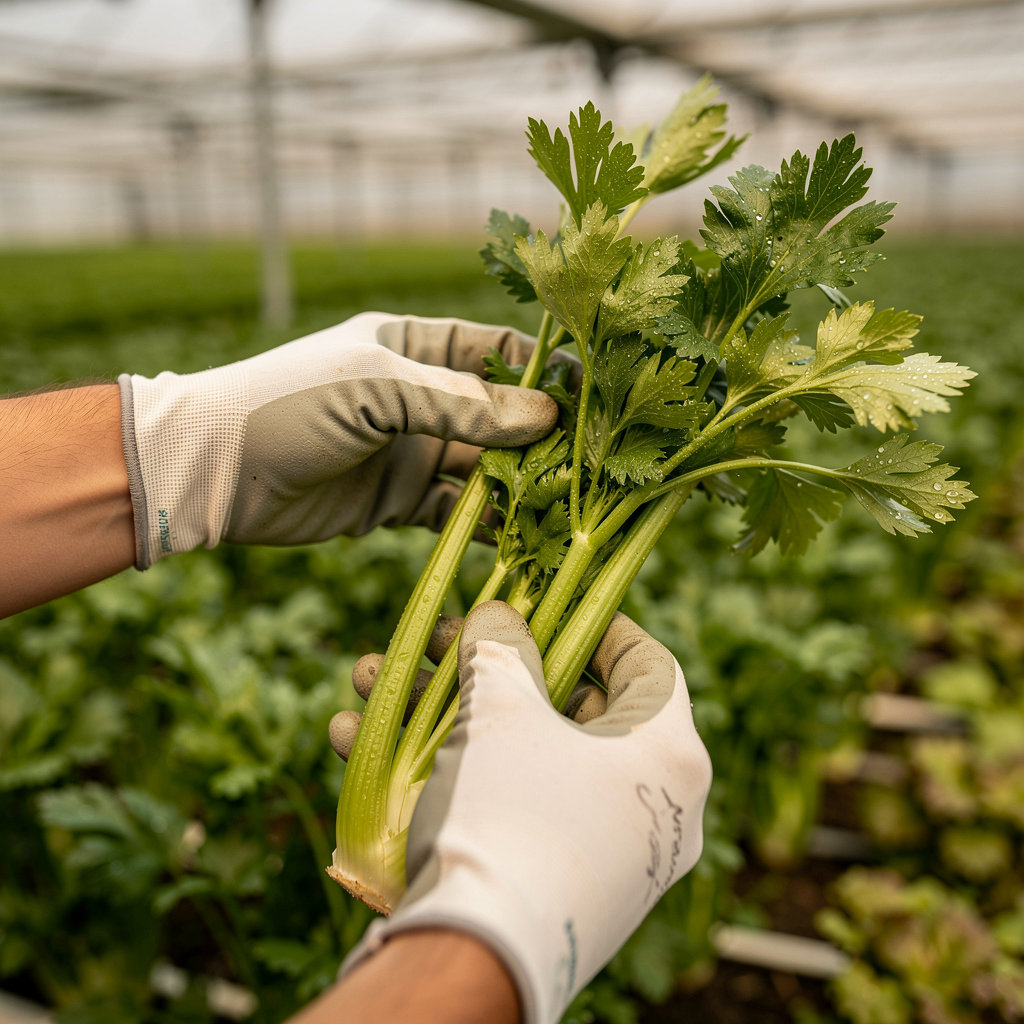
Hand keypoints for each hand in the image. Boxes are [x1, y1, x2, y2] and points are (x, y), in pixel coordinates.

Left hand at [118, 313, 557, 567]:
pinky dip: (489, 526)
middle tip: (593, 465)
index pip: (499, 351)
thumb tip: (546, 416)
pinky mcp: (401, 501)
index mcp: (415, 345)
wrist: (213, 472)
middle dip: (545, 439)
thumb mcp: (378, 387)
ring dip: (524, 488)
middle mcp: (422, 397)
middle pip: (503, 415)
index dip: (547, 372)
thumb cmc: (289, 404)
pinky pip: (459, 512)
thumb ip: (461, 403)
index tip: (594, 396)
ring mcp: (413, 450)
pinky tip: (522, 541)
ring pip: (488, 469)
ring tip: (568, 508)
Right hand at [334, 602, 711, 1023]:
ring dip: (443, 713)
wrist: (472, 962)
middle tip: (442, 642)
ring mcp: (605, 853)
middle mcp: (651, 808)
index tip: (547, 604)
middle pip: (569, 706)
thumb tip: (498, 618)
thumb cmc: (507, 816)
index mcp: (668, 756)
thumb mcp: (500, 712)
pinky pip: (505, 805)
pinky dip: (445, 772)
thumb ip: (501, 650)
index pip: (648, 664)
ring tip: (374, 679)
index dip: (594, 623)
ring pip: (522, 756)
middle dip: (490, 666)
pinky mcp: (554, 886)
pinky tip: (357, 740)